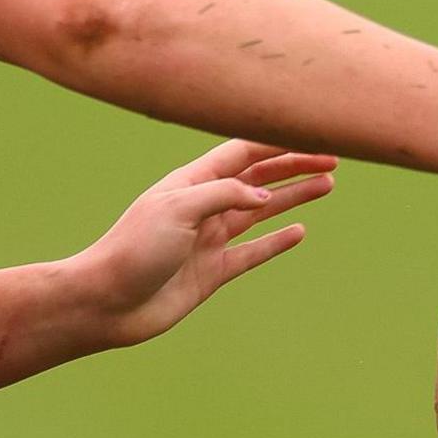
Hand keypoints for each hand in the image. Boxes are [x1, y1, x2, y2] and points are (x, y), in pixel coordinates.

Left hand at [72, 140, 336, 350]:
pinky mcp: (213, 271)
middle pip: (258, 178)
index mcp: (191, 184)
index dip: (277, 142)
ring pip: (262, 211)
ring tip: (326, 185)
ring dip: (294, 196)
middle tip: (332, 159)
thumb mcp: (178, 209)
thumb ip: (225, 194)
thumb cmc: (133, 249)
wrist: (104, 304)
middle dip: (294, 166)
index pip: (242, 153)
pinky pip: (253, 251)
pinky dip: (277, 241)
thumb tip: (264, 197)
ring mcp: (209, 239)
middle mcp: (203, 207)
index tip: (312, 134)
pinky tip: (299, 232)